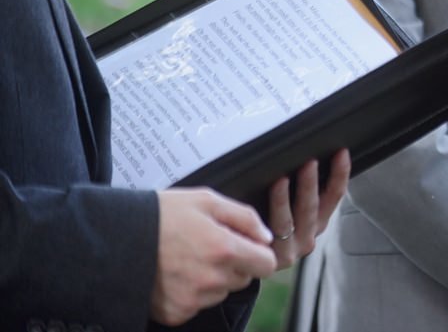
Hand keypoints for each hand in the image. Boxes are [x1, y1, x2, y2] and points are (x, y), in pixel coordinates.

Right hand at [152, 188, 275, 325]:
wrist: (115, 238)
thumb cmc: (162, 214)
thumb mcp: (207, 200)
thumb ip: (245, 217)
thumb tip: (266, 237)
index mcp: (224, 249)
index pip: (267, 265)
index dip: (259, 254)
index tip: (247, 246)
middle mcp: (211, 279)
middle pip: (244, 279)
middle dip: (235, 264)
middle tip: (208, 247)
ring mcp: (192, 299)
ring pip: (221, 292)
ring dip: (213, 279)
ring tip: (187, 258)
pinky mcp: (174, 313)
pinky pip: (197, 305)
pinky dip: (190, 293)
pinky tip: (174, 274)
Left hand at [266, 148, 351, 269]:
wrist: (249, 265)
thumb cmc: (270, 230)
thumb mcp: (294, 214)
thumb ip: (300, 193)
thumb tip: (305, 161)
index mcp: (318, 223)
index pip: (334, 196)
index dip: (340, 174)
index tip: (341, 153)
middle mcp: (308, 237)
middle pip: (313, 207)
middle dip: (311, 182)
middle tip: (310, 161)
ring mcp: (290, 250)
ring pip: (289, 221)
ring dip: (285, 198)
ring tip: (282, 178)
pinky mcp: (271, 258)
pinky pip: (270, 232)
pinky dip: (271, 213)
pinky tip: (263, 200)